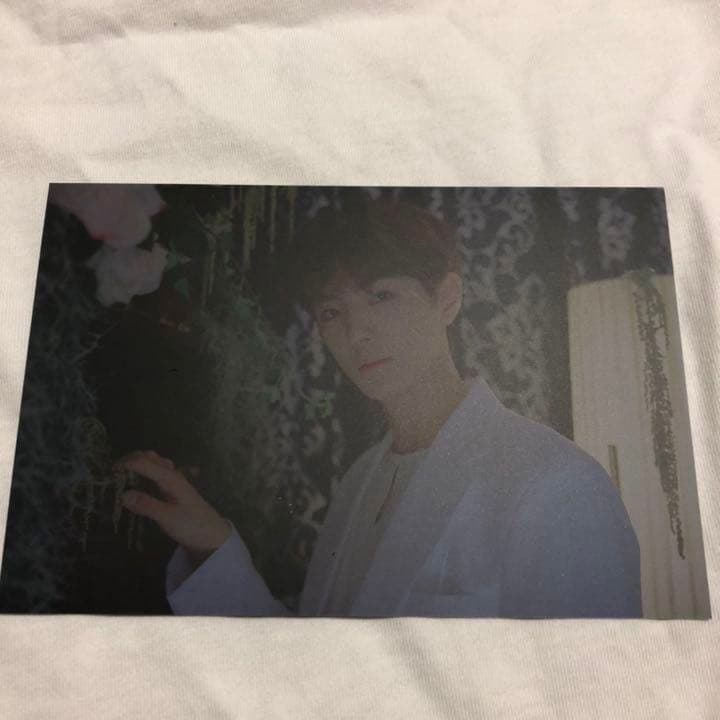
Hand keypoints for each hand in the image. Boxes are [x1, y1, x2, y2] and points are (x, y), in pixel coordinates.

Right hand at [114, 450, 231, 557]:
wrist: (212, 535)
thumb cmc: (192, 526)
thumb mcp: (168, 518)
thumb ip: (147, 506)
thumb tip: (123, 495)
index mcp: (171, 479)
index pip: (145, 462)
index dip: (125, 464)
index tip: (108, 473)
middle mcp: (172, 475)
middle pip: (149, 457)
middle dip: (129, 459)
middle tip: (111, 473)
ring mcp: (173, 481)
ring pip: (153, 463)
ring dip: (137, 463)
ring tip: (120, 475)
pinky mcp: (172, 490)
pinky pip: (156, 472)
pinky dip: (143, 471)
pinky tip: (135, 482)